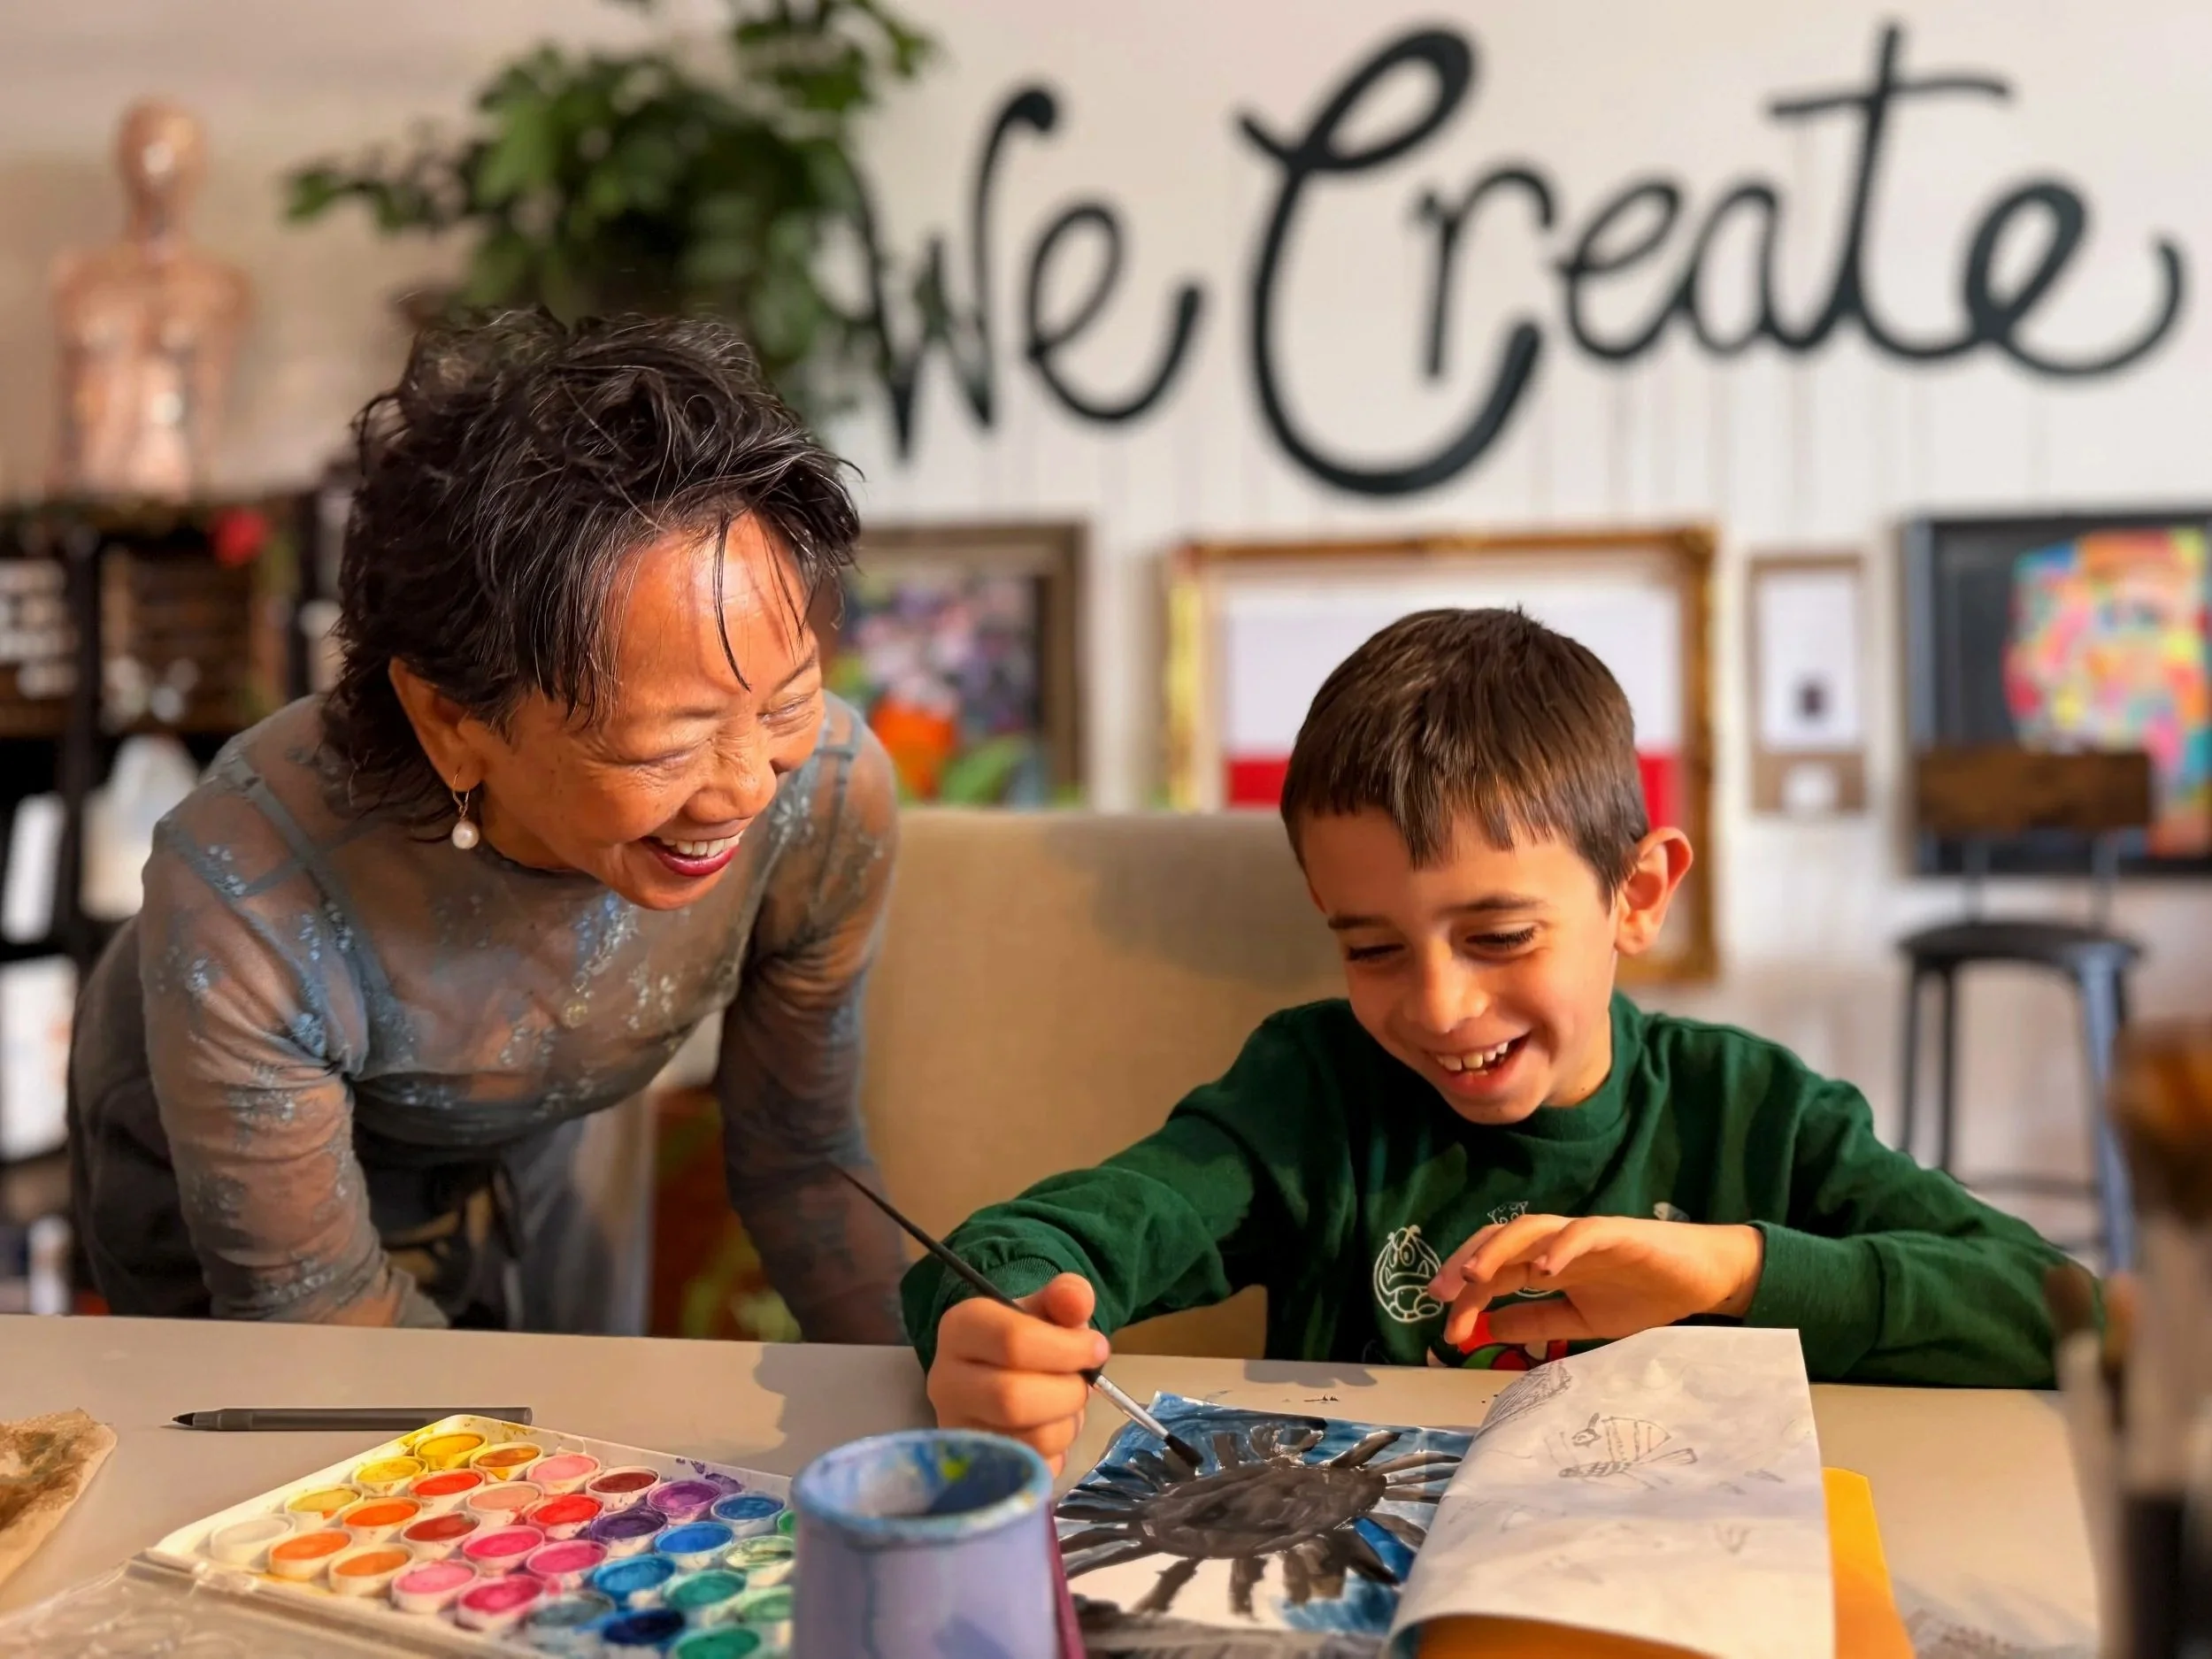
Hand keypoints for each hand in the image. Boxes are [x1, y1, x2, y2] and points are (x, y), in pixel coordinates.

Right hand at [926, 1273, 1101, 1474]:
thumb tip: (1079, 1300)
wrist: (997, 1373)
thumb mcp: (1046, 1308)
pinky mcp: (975, 1467)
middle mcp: (945, 1381)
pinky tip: (1051, 1430)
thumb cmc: (1027, 1338)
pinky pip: (1031, 1469)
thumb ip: (1067, 1297)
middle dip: (1067, 1393)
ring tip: (1066, 1406)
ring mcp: (956, 1430)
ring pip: (1026, 1440)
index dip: (1067, 1349)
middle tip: (1083, 1384)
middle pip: (1012, 1398)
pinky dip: (1057, 1453)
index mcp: (960, 1328)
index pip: (1012, 1341)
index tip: (1096, 1349)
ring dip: (1067, 1425)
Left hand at [1425, 1215, 1764, 1349]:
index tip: (1449, 1331)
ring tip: (1474, 1274)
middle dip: (1465, 1264)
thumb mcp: (1579, 1321)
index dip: (1467, 1298)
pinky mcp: (1617, 1232)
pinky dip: (1560, 1246)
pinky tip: (1542, 1268)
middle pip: (1499, 1243)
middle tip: (1441, 1295)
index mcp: (1545, 1264)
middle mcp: (1556, 1244)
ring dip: (1498, 1249)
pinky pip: (1583, 1232)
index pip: (1495, 1274)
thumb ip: (1535, 1321)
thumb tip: (1488, 1328)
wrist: (1700, 1280)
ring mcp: (1584, 1235)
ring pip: (1529, 1229)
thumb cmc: (1642, 1294)